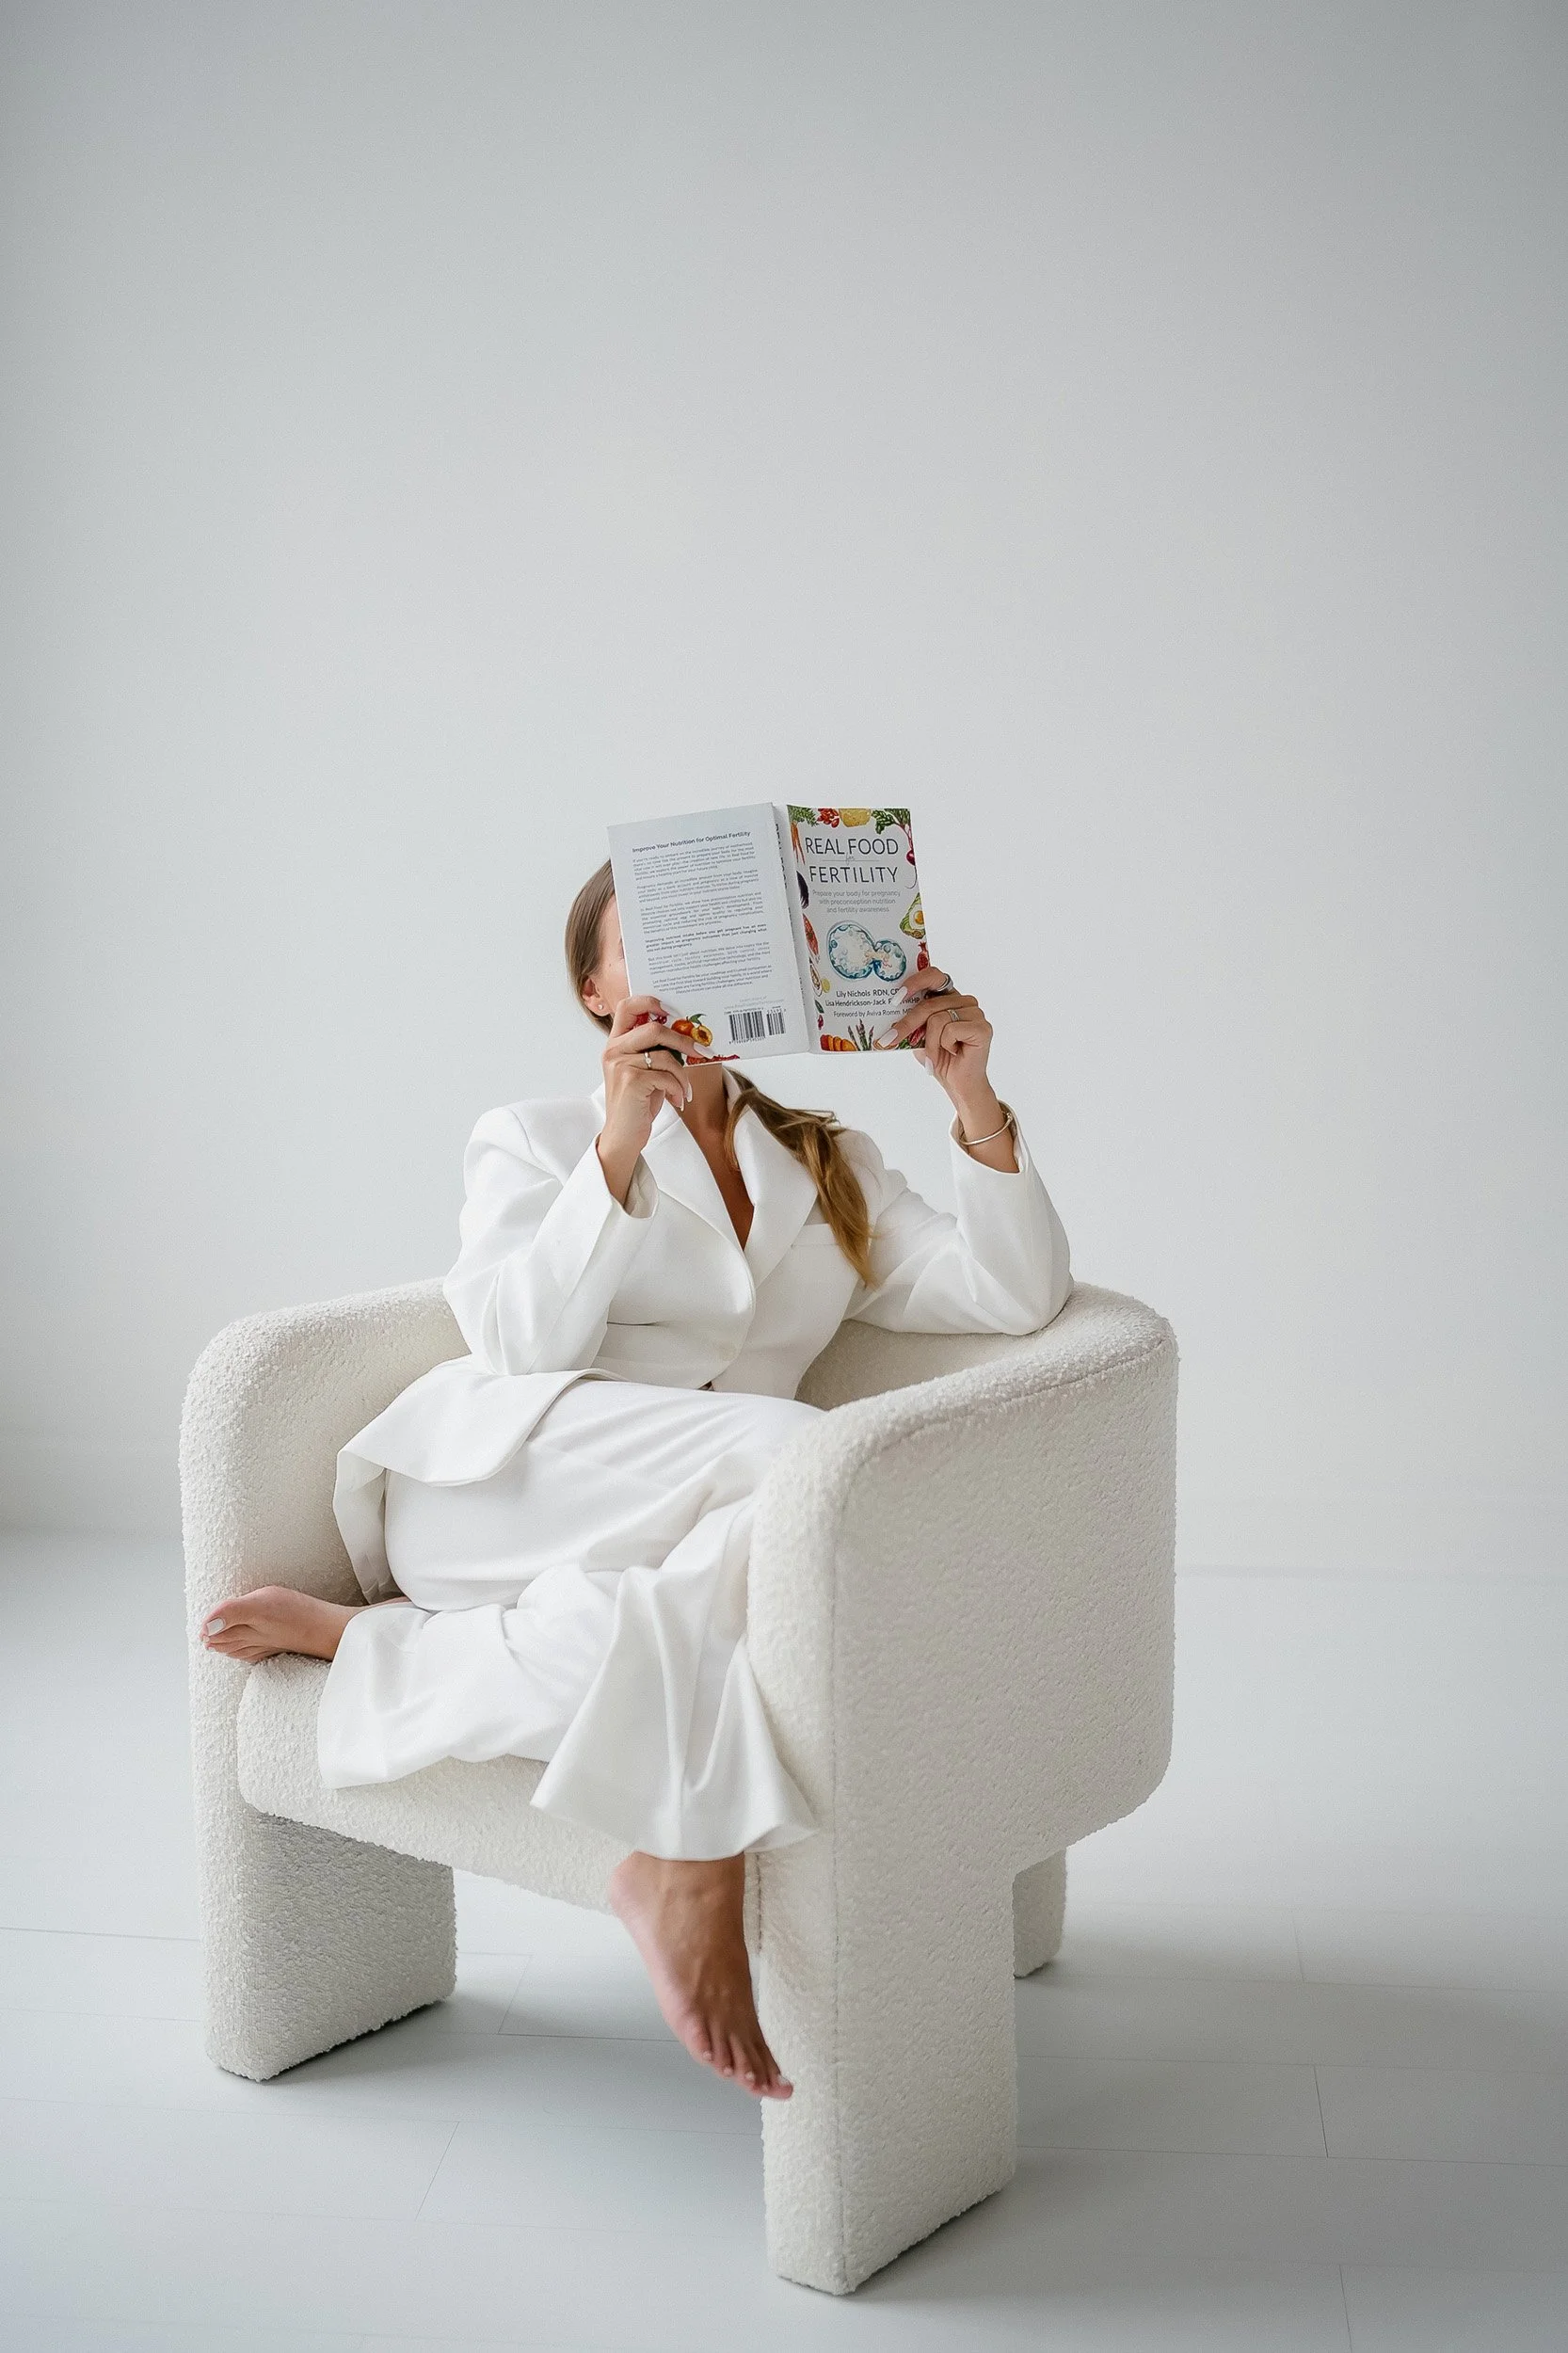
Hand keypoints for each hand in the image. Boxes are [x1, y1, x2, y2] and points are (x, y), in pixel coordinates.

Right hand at [597, 995, 692, 1204]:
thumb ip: (654, 1051)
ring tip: (684, 1091)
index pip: (628, 1007)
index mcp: (616, 1044)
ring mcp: (620, 1064)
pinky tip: (676, 1101)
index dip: (651, 1001)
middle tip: (701, 1052)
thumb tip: (687, 1035)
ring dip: (682, 1075)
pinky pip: (666, 1076)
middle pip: (654, 1028)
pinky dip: (677, 1089)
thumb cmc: (637, 1104)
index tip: (672, 1010)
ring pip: (664, 1055)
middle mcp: (614, 1050)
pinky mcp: (631, 1080)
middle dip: (683, 1041)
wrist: (623, 1137)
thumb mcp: (644, 1072)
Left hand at [874, 962, 1015, 1167]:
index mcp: (949, 997)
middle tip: (888, 1040)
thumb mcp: (918, 1035)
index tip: (896, 997)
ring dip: (929, 1043)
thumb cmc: (939, 1057)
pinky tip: (953, 1054)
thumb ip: (910, 1019)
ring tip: (933, 1057)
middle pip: (929, 1004)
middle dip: (906, 1024)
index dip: (915, 981)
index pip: (934, 975)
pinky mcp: (983, 1028)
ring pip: (937, 1019)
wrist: (958, 1084)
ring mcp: (976, 1013)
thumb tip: (886, 1010)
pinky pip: (950, 1030)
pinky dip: (943, 1046)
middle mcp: (964, 1001)